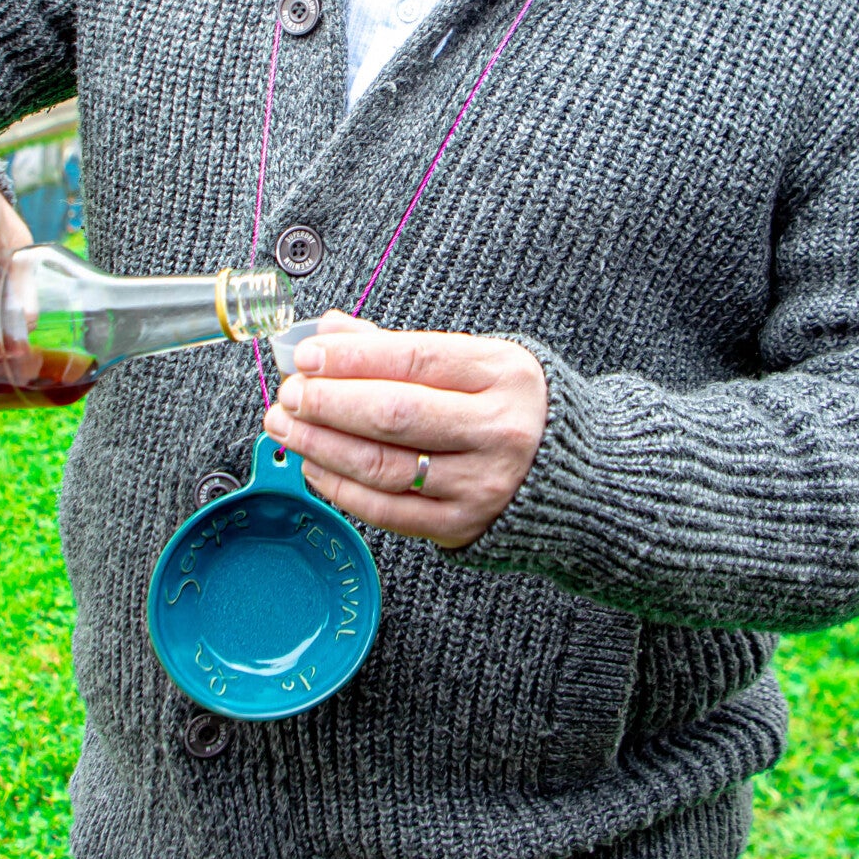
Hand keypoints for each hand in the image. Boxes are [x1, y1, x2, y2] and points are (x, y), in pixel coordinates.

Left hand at [263, 313, 546, 548]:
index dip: (352, 358)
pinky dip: (340, 488)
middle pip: (394, 415)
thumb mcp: (474, 361)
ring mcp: (480, 483)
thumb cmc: (510, 407)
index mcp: (502, 374)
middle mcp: (497, 430)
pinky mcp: (461, 525)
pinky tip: (314, 465)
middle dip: (328, 402)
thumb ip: (397, 347)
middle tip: (290, 393)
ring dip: (321, 445)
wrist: (570, 474)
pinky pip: (386, 510)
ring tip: (288, 426)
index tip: (308, 355)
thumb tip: (328, 333)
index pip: (414, 360)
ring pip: (382, 466)